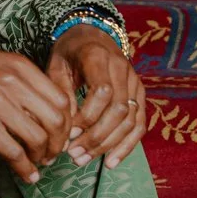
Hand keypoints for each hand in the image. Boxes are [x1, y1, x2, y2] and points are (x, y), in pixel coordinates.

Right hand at [0, 37, 73, 183]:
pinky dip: (25, 168)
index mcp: (20, 67)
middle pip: (56, 121)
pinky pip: (13, 152)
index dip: (68, 123)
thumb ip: (20, 82)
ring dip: (43, 157)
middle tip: (53, 154)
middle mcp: (13, 83)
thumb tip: (40, 111)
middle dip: (59, 144)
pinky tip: (27, 175)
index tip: (62, 135)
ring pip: (37, 139)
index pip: (61, 99)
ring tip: (39, 164)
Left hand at [47, 24, 145, 168]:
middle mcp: (122, 68)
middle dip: (96, 137)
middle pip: (118, 110)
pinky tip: (111, 162)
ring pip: (130, 120)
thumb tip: (65, 127)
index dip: (87, 117)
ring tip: (84, 160)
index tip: (68, 133)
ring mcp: (135, 81)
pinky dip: (127, 146)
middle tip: (73, 155)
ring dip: (108, 145)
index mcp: (98, 57)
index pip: (102, 92)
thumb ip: (60, 92)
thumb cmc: (69, 52)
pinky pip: (140, 124)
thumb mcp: (56, 64)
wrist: (92, 35)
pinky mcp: (140, 93)